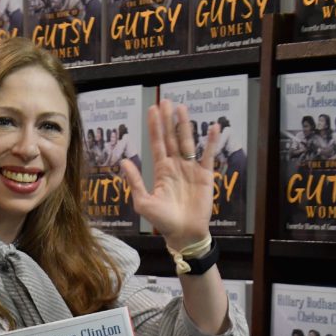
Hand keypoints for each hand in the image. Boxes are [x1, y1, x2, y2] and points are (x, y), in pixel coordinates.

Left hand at [122, 98, 217, 250]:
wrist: (183, 233)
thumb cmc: (162, 221)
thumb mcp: (143, 202)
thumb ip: (135, 181)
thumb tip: (124, 161)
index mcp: (161, 170)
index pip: (157, 144)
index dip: (154, 127)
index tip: (152, 110)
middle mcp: (175, 166)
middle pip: (171, 138)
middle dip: (168, 120)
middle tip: (166, 101)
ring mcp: (190, 169)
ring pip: (187, 142)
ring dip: (185, 125)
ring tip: (182, 108)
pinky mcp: (205, 175)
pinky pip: (207, 155)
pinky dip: (210, 141)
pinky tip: (211, 127)